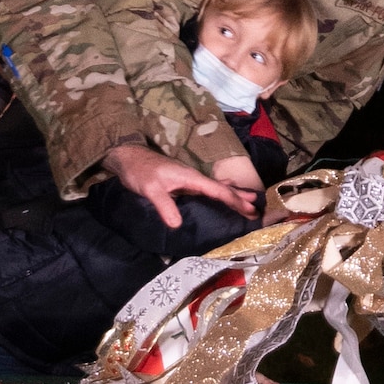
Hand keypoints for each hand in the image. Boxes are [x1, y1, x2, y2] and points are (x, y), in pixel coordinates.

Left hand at [103, 142, 256, 227]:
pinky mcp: (182, 184)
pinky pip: (206, 191)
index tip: (250, 211)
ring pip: (215, 190)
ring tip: (248, 203)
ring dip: (232, 196)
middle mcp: (193, 179)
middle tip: (256, 211)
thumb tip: (177, 224)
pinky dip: (218, 195)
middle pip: (221, 190)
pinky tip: (222, 197)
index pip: (217, 191)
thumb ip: (165, 205)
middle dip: (239, 199)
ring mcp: (188, 181)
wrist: (128, 159)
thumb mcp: (151, 189)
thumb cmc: (140, 171)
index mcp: (191, 178)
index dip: (234, 201)